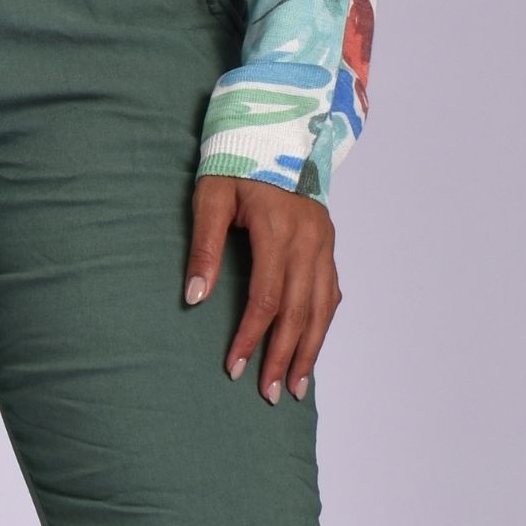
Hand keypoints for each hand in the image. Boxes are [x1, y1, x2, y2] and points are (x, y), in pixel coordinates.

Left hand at [184, 175, 340, 402]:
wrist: (275, 130)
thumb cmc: (236, 162)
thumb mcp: (210, 196)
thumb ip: (204, 247)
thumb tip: (195, 298)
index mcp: (279, 229)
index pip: (267, 298)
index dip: (252, 336)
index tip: (235, 367)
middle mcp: (309, 239)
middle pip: (299, 311)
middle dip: (283, 356)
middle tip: (269, 395)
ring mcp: (324, 242)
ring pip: (322, 307)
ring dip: (310, 350)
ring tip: (295, 386)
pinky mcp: (328, 242)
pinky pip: (331, 292)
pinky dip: (322, 323)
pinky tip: (312, 347)